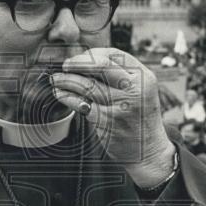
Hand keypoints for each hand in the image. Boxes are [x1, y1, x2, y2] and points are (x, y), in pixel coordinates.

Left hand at [50, 48, 175, 188]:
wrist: (149, 151)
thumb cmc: (140, 118)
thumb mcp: (141, 91)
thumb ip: (121, 75)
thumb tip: (87, 61)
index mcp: (143, 77)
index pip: (114, 55)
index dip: (92, 54)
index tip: (79, 59)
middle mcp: (133, 89)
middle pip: (99, 66)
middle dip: (77, 63)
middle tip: (65, 66)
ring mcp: (120, 105)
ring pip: (87, 85)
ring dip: (66, 80)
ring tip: (56, 80)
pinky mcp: (107, 121)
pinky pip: (81, 104)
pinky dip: (67, 97)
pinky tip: (60, 95)